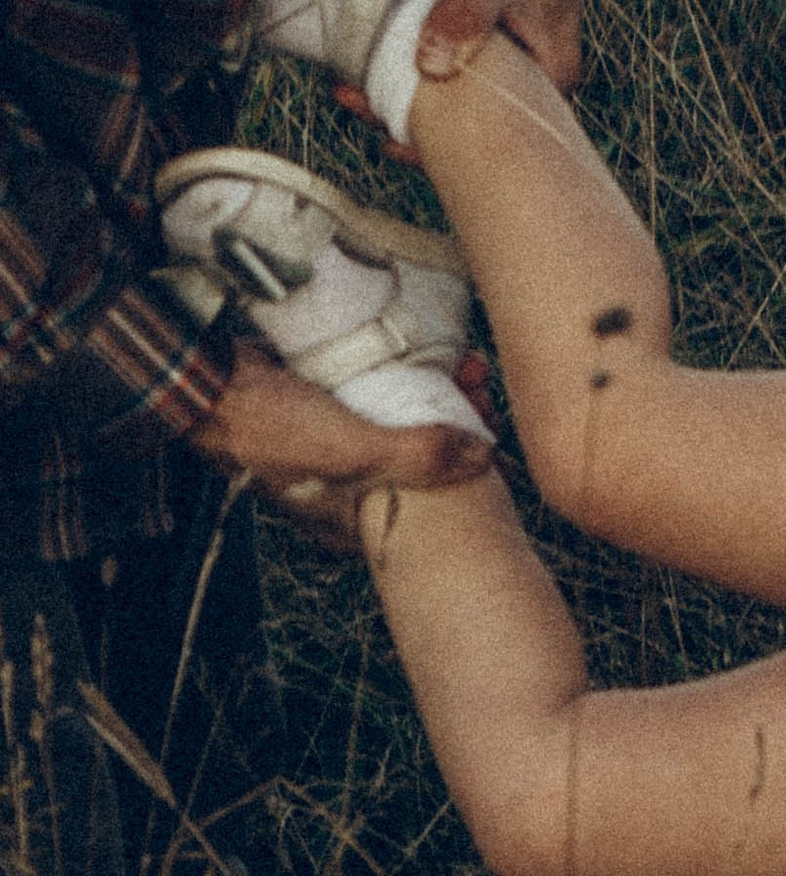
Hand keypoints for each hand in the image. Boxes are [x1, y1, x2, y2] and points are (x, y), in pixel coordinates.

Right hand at [188, 338, 490, 540]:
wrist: (204, 382)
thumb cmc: (271, 429)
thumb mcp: (351, 450)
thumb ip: (417, 458)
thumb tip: (485, 458)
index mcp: (350, 520)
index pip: (426, 509)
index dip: (464, 478)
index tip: (491, 434)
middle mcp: (346, 488)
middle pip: (421, 462)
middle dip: (459, 427)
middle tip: (481, 389)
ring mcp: (336, 447)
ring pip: (404, 425)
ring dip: (440, 396)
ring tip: (467, 366)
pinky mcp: (328, 408)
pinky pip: (382, 397)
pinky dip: (409, 377)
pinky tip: (435, 355)